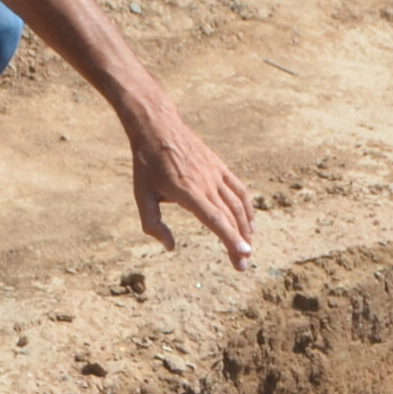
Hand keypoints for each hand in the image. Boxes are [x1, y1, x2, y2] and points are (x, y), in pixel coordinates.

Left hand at [128, 105, 254, 270]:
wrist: (158, 127)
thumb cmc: (147, 164)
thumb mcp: (142, 195)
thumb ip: (153, 224)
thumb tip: (170, 246)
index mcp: (187, 192)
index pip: (215, 219)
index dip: (230, 238)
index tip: (243, 254)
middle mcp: (206, 183)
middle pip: (230, 218)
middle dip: (239, 244)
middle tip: (242, 266)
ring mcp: (215, 174)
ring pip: (238, 206)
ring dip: (246, 229)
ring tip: (248, 248)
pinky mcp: (220, 167)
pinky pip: (239, 191)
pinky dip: (248, 209)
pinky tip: (250, 224)